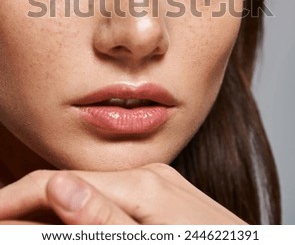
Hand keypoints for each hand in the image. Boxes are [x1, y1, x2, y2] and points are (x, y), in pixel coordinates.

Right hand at [0, 164, 245, 224]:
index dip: (18, 198)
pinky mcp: (161, 190)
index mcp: (143, 185)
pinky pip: (113, 195)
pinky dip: (87, 208)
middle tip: (7, 224)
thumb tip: (58, 187)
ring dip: (57, 207)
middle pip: (73, 181)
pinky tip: (72, 217)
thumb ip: (103, 219)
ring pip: (90, 187)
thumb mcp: (150, 244)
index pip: (61, 181)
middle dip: (32, 203)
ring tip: (30, 225)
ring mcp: (157, 179)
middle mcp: (148, 173)